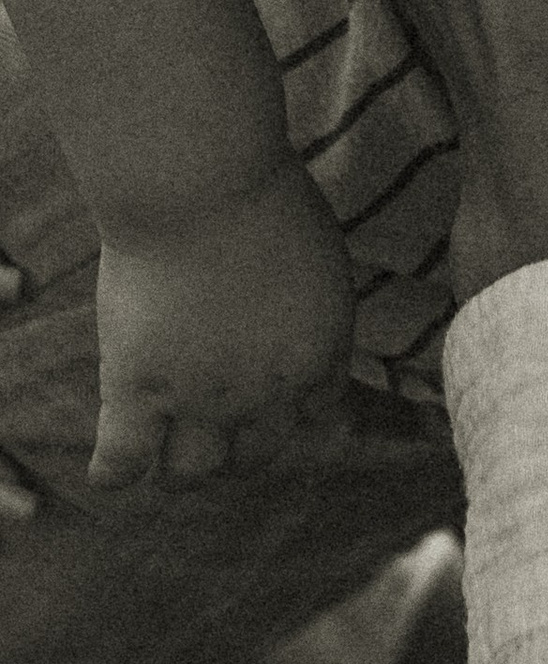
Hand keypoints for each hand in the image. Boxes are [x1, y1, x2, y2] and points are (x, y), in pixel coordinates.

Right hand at [89, 153, 355, 492]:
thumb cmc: (266, 198)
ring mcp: (200, 400)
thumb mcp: (318, 254)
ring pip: (194, 470)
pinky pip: (124, 460)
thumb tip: (298, 311)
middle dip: (242, 448)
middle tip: (222, 432)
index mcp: (320, 356)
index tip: (277, 403)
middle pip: (259, 453)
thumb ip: (310, 301)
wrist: (202, 190)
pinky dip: (116, 472)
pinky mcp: (137, 393)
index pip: (316, 413)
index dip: (293, 410)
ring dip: (186, 466)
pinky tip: (111, 472)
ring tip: (170, 452)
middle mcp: (266, 394)